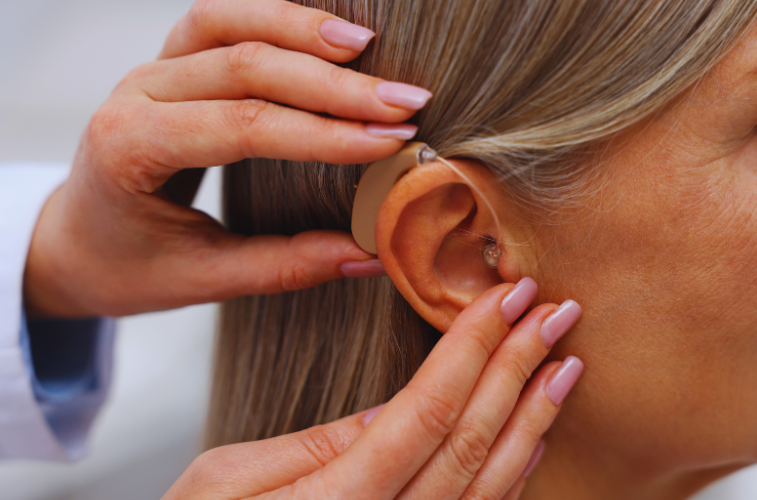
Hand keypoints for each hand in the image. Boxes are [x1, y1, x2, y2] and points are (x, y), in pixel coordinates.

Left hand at [24, 0, 431, 316]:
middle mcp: (135, 95)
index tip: (389, 142)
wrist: (74, 242)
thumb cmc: (127, 266)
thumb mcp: (201, 279)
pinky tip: (325, 34)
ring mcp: (150, 70)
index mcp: (131, 148)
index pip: (243, 126)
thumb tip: (368, 255)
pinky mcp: (169, 63)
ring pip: (230, 23)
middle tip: (404, 102)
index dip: (323, 133)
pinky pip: (221, 20)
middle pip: (245, 65)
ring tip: (369, 50)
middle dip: (334, 84)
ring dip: (303, 30)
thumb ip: (285, 266)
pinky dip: (274, 18)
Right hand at [162, 280, 583, 499]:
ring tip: (564, 361)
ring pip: (490, 484)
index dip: (472, 347)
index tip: (504, 296)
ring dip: (533, 416)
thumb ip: (315, 447)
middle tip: (553, 309)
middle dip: (517, 366)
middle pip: (469, 440)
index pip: (424, 411)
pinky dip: (516, 472)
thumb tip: (393, 410)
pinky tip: (535, 431)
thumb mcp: (226, 482)